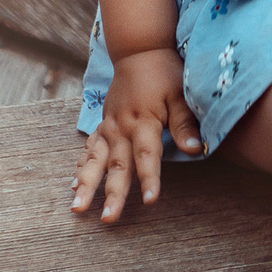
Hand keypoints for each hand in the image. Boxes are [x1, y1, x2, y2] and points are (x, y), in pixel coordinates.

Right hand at [72, 46, 202, 223]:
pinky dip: (81, 167)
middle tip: (107, 219)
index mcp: (142, 121)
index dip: (149, 179)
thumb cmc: (165, 74)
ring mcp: (108, 127)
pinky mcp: (103, 125)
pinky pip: (88, 149)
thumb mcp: (180, 95)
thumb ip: (185, 124)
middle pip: (117, 166)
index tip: (150, 201)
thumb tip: (197, 150)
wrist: (140, 52)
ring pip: (95, 161)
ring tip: (77, 208)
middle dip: (111, 194)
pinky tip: (74, 185)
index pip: (147, 156)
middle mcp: (120, 128)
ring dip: (86, 185)